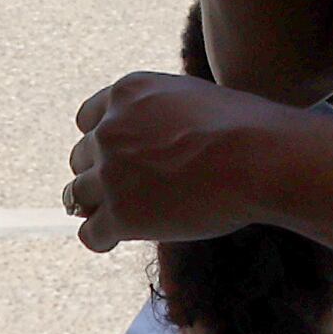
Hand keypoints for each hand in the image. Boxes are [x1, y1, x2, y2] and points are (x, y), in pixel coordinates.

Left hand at [63, 72, 304, 250]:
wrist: (256, 158)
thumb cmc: (244, 128)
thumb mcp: (193, 98)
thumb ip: (162, 113)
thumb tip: (161, 141)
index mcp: (126, 94)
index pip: (88, 119)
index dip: (103, 141)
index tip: (119, 157)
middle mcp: (109, 129)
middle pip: (81, 157)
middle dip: (100, 172)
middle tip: (127, 190)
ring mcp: (111, 173)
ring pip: (76, 195)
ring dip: (96, 205)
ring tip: (120, 216)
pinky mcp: (121, 215)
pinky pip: (90, 233)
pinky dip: (101, 237)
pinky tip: (116, 239)